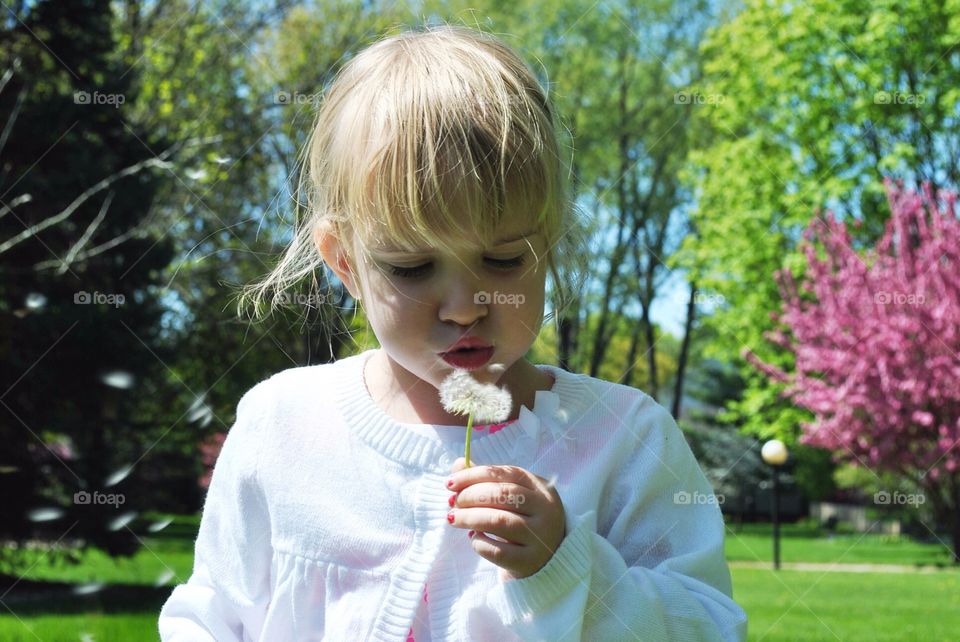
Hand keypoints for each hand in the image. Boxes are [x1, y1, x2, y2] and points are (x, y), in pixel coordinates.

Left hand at [446, 457, 565, 580]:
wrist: (546, 560)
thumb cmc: (522, 521)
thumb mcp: (512, 497)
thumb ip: (486, 480)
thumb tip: (458, 465)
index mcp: (541, 488)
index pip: (506, 473)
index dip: (475, 475)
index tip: (450, 482)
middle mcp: (546, 510)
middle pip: (503, 495)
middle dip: (471, 495)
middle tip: (453, 502)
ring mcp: (540, 537)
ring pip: (499, 521)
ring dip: (470, 517)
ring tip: (452, 518)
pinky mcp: (529, 561)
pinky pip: (498, 551)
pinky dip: (479, 542)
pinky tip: (473, 538)